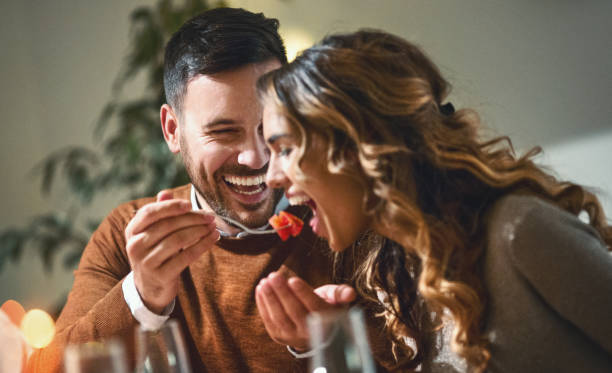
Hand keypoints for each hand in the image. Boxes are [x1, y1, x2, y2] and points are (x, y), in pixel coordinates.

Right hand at [125, 190, 219, 313]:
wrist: (149, 288)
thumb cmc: (155, 252)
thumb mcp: (153, 233)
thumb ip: (159, 213)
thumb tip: (166, 193)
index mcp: (132, 230)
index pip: (150, 212)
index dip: (171, 206)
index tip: (190, 204)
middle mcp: (135, 245)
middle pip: (168, 225)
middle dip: (192, 218)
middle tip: (210, 216)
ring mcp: (146, 262)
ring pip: (178, 240)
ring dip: (200, 231)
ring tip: (214, 226)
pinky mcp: (161, 275)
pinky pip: (186, 256)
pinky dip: (202, 245)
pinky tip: (213, 238)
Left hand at [255, 272, 355, 350]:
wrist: (315, 330)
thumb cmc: (325, 307)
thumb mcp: (335, 299)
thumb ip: (340, 293)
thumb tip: (351, 293)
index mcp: (325, 320)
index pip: (314, 307)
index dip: (303, 293)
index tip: (293, 279)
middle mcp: (309, 332)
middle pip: (294, 311)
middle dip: (282, 292)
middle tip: (274, 275)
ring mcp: (292, 336)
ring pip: (279, 317)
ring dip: (270, 298)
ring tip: (265, 281)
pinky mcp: (279, 336)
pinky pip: (269, 320)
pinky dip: (263, 304)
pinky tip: (260, 289)